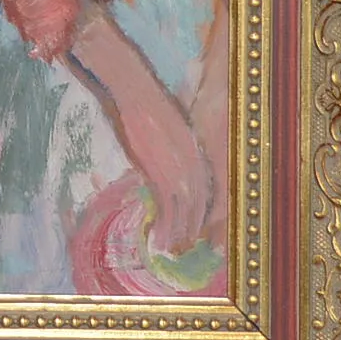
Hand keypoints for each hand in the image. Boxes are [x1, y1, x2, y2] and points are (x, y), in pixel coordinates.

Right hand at [74, 20, 218, 256]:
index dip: (200, 211)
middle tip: (184, 244)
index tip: (194, 225)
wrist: (135, 91)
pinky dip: (165, 228)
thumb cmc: (145, 104)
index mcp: (197, 150)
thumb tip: (163, 164)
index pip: (206, 189)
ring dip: (179, 233)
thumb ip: (171, 148)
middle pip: (200, 205)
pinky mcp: (161, 174)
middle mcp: (195, 163)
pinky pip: (167, 210)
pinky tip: (158, 239)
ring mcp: (180, 170)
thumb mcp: (166, 128)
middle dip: (192, 227)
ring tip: (171, 248)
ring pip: (186, 212)